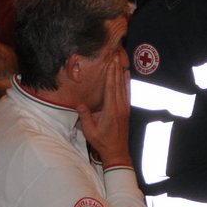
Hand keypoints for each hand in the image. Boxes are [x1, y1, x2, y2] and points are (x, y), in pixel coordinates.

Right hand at [79, 52, 132, 168]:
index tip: (111, 62)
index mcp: (111, 110)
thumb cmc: (102, 142)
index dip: (111, 74)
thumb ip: (85, 116)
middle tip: (116, 55)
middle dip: (116, 69)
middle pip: (118, 84)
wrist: (117, 152)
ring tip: (121, 60)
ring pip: (124, 86)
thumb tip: (79, 103)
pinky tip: (127, 75)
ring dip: (121, 73)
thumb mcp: (89, 130)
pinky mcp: (126, 110)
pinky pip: (127, 92)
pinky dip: (127, 82)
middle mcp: (120, 107)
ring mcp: (125, 108)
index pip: (111, 87)